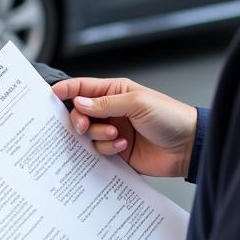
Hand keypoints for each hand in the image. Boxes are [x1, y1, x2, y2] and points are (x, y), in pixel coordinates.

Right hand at [51, 76, 197, 177]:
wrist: (189, 146)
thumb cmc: (170, 116)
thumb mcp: (137, 103)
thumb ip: (105, 103)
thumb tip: (78, 102)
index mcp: (115, 91)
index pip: (83, 87)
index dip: (66, 90)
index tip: (51, 96)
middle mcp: (111, 110)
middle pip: (80, 113)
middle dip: (80, 120)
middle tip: (84, 126)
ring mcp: (114, 131)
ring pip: (88, 134)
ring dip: (98, 136)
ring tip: (117, 136)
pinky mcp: (118, 152)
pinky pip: (99, 151)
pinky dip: (107, 149)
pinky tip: (122, 146)